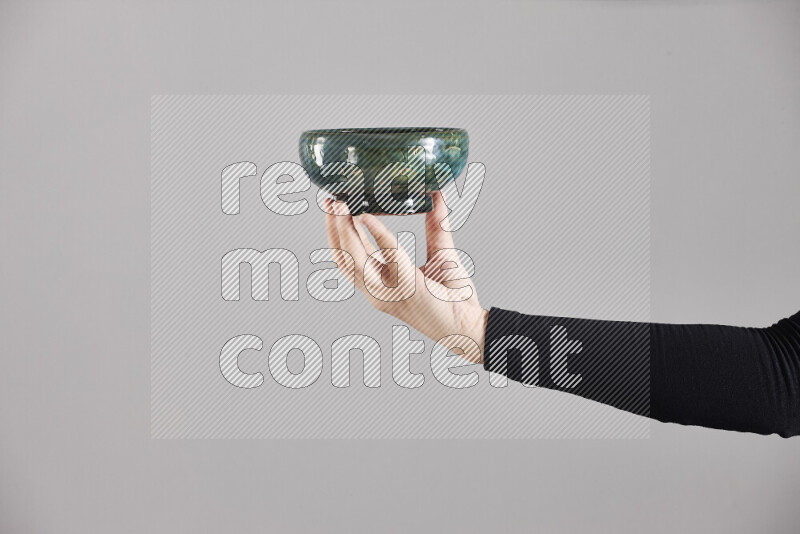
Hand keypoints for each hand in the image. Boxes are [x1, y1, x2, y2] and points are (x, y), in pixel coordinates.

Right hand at [324, 192, 488, 363]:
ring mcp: (387, 292)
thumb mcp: (440, 253)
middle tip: (329, 201)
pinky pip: (386, 255)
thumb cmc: (454, 297)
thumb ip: (436, 225)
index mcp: (380, 283)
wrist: (469, 325)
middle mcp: (377, 290)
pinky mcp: (405, 288)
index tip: (335, 206)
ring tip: (340, 205)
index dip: (338, 231)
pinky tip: (367, 216)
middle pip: (343, 257)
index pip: (349, 257)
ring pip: (352, 258)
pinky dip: (375, 234)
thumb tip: (436, 194)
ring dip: (343, 229)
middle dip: (332, 228)